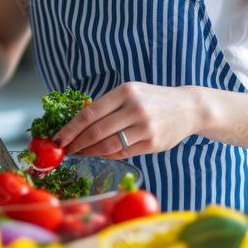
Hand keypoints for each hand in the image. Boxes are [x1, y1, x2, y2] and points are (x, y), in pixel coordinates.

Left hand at [53, 82, 198, 157]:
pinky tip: (98, 153)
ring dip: (89, 151)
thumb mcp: (130, 92)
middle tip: (64, 149)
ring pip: (107, 145)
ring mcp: (144, 128)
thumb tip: (76, 122)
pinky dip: (106, 155)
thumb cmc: (152, 99)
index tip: (58, 137)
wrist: (188, 107)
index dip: (70, 128)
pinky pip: (122, 152)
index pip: (90, 113)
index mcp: (125, 92)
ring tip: (79, 152)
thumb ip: (106, 105)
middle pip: (96, 131)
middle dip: (76, 143)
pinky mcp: (152, 144)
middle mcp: (134, 109)